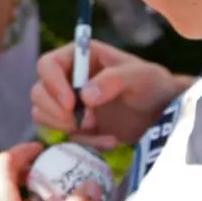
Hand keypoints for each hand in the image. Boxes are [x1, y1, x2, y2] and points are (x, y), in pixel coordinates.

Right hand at [31, 40, 188, 149]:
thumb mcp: (141, 76)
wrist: (163, 114)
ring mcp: (68, 104)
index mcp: (80, 57)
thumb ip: (114, 80)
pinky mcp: (74, 127)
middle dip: (55, 111)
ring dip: (66, 128)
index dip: (52, 83)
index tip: (71, 102)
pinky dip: (83, 143)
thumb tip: (84, 95)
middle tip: (81, 122)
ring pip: (43, 116)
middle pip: (38, 92)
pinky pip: (63, 137)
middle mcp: (68, 78)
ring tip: (98, 130)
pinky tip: (109, 141)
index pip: (47, 64)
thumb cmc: (153, 85)